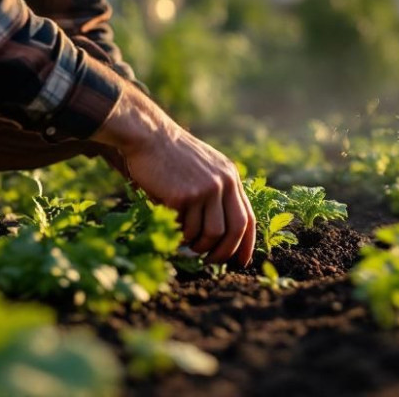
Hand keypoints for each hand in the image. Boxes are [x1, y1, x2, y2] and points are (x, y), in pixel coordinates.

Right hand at [91, 88, 254, 266]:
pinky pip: (186, 228)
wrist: (150, 137)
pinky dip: (180, 234)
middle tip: (211, 261)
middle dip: (223, 252)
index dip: (246, 244)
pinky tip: (173, 225)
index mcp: (231, 176)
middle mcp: (222, 183)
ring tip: (188, 243)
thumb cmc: (174, 155)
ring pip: (210, 234)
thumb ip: (219, 190)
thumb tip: (224, 232)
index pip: (248, 217)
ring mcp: (204, 190)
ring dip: (198, 245)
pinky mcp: (183, 196)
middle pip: (233, 230)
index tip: (240, 262)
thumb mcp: (207, 166)